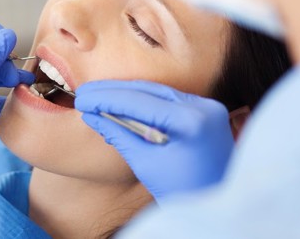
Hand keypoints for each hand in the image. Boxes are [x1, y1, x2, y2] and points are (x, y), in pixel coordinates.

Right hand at [75, 80, 233, 202]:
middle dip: (113, 92)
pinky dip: (144, 101)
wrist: (216, 208)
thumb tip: (92, 115)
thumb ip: (118, 134)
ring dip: (126, 95)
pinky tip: (121, 104)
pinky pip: (169, 99)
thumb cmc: (182, 193)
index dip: (106, 98)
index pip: (139, 101)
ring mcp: (208, 107)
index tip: (82, 99)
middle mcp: (204, 107)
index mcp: (191, 122)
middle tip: (85, 93)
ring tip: (97, 97)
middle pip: (148, 90)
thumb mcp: (145, 164)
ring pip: (158, 92)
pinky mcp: (206, 111)